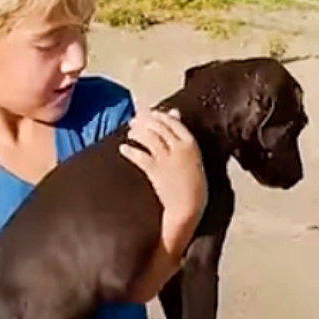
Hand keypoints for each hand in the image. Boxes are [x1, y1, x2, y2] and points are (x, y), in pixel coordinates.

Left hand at [119, 109, 207, 256]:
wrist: (188, 207)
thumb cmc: (194, 183)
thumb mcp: (193, 156)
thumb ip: (183, 136)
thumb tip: (174, 112)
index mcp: (191, 144)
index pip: (173, 122)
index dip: (159, 115)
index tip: (150, 113)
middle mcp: (179, 149)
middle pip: (159, 127)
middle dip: (145, 121)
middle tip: (135, 120)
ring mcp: (167, 160)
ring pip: (149, 138)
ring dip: (137, 133)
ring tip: (130, 133)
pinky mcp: (155, 171)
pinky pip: (140, 156)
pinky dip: (130, 151)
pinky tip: (123, 149)